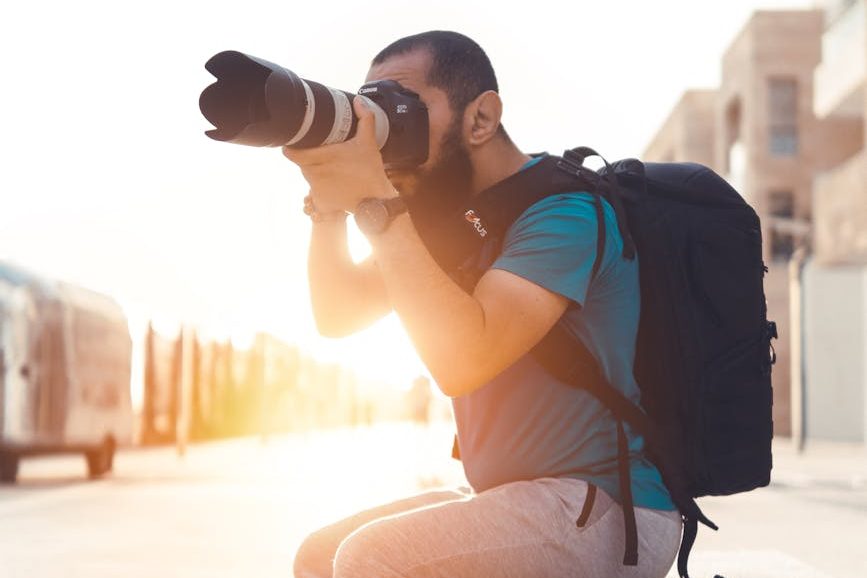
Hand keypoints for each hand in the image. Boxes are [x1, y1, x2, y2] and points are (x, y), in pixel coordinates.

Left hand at [283, 97, 396, 212]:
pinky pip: (314, 193)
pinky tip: (335, 185)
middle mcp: (315, 173)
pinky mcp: (320, 202)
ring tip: (332, 169)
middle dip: (308, 157)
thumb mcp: (368, 142)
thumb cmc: (370, 171)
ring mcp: (316, 189)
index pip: (290, 153)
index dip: (290, 147)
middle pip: (301, 163)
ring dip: (315, 172)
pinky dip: (321, 189)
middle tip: (323, 154)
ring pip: (308, 176)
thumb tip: (359, 101)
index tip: (296, 142)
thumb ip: (364, 119)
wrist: (375, 201)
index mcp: (321, 157)